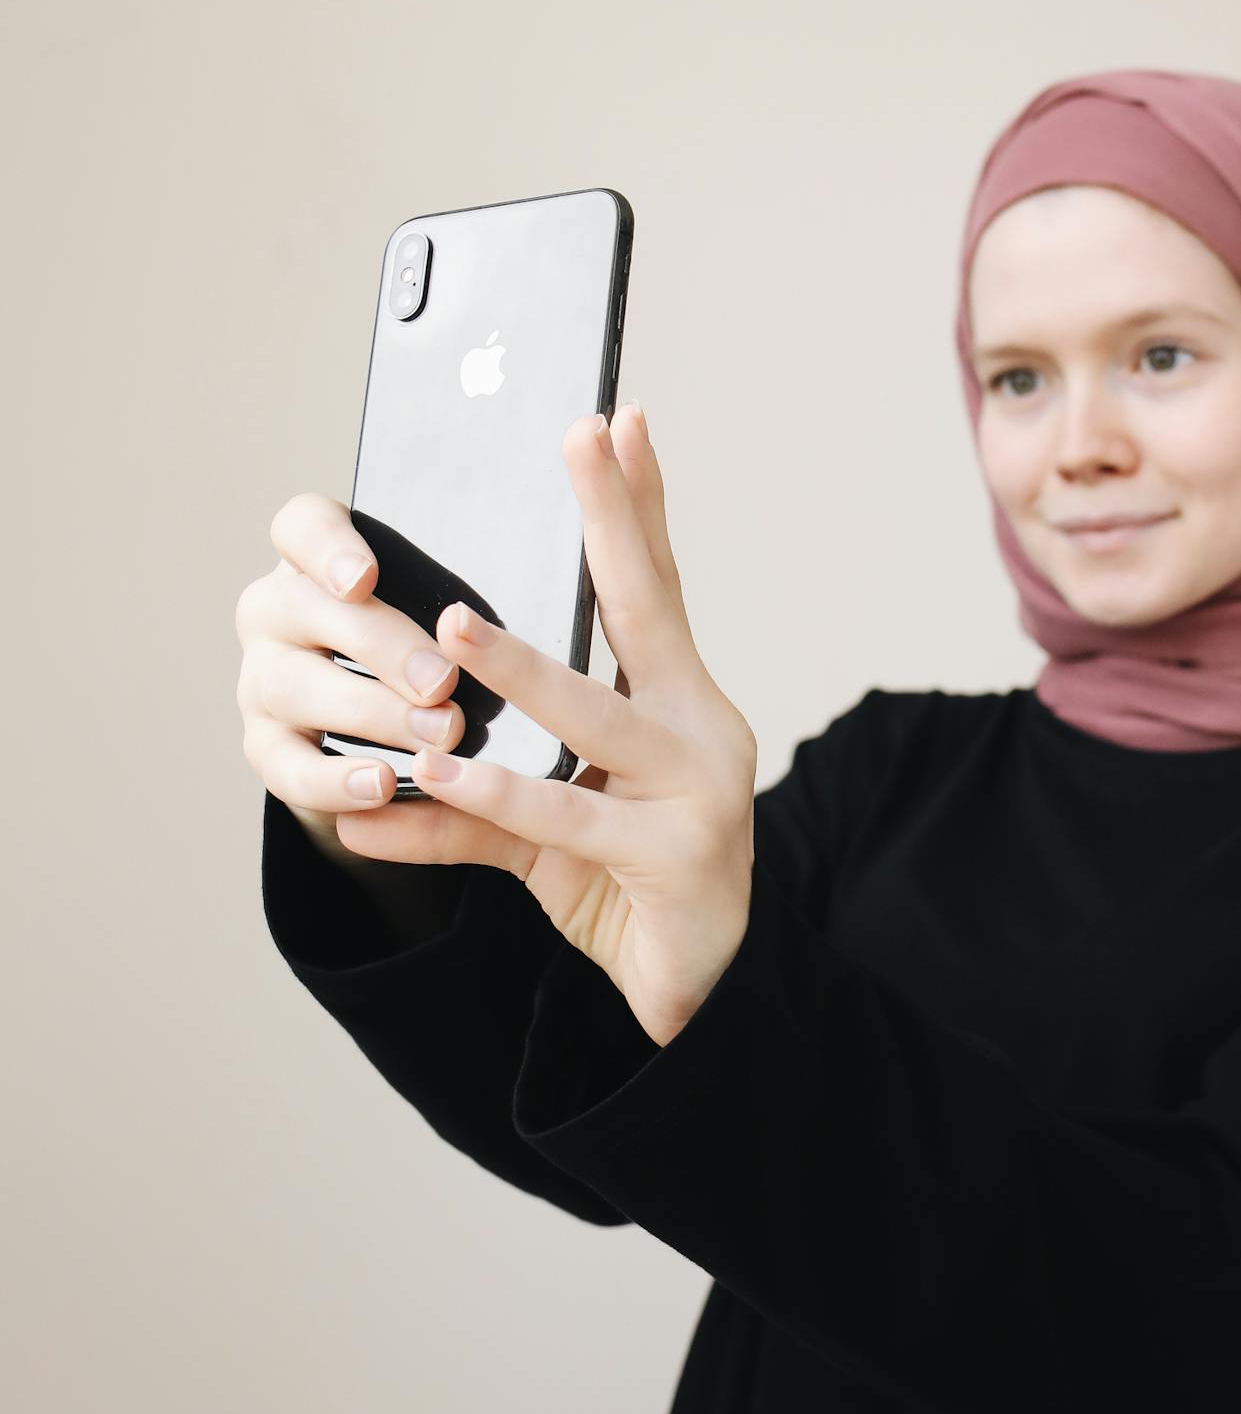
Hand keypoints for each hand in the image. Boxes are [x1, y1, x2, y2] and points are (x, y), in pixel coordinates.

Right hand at [236, 487, 471, 864]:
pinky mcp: (267, 749)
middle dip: (381, 647)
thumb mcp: (450, 603)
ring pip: (297, 688)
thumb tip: (565, 558)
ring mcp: (262, 680)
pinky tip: (383, 786)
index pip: (302, 527)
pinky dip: (335, 781)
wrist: (387, 737)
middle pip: (307, 610)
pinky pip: (289, 768)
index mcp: (319, 559)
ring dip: (373, 714)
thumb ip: (476, 584)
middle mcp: (276, 612)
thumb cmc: (431, 649)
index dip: (328, 548)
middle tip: (443, 681)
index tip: (366, 577)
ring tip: (439, 736)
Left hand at [297, 404, 757, 1048]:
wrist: (695, 992)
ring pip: (594, 716)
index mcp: (680, 702)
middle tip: (584, 435)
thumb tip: (365, 790)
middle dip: (612, 517)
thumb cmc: (624, 889)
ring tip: (452, 625)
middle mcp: (702, 729)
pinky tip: (435, 773)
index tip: (619, 421)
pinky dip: (491, 795)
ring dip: (519, 669)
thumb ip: (460, 806)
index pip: (654, 585)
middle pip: (648, 608)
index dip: (636, 504)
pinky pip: (565, 818)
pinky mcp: (673, 856)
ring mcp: (698, 791)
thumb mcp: (539, 834)